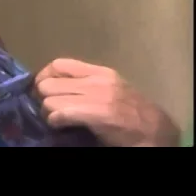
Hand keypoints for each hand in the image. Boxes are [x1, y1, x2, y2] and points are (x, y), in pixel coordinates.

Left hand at [34, 58, 179, 146]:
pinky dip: (54, 121)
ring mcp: (97, 97)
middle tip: (48, 107)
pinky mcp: (97, 114)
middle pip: (49, 83)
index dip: (43, 76)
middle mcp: (97, 81)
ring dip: (48, 111)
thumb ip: (86, 82)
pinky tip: (59, 125)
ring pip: (50, 99)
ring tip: (54, 118)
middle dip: (42, 97)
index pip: (59, 64)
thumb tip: (54, 84)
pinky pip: (60, 113)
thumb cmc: (131, 111)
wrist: (155, 131)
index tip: (41, 89)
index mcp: (99, 72)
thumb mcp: (110, 88)